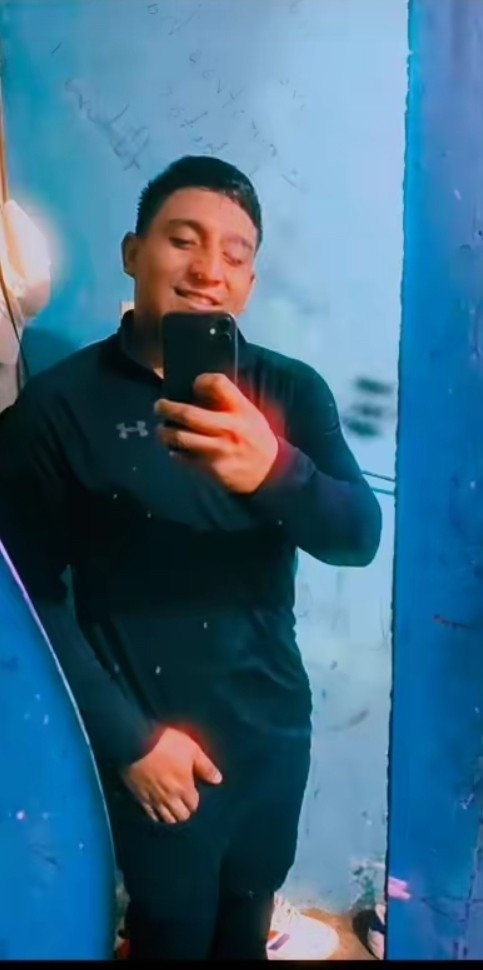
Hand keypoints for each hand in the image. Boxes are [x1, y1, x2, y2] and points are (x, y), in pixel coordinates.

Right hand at [121, 727, 221, 823]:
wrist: (136, 743)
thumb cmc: (166, 743)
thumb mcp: (192, 749)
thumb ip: (205, 766)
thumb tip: (218, 780)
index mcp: (184, 787)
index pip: (194, 806)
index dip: (195, 802)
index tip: (195, 795)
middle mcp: (170, 798)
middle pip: (181, 816)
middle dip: (185, 813)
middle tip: (185, 805)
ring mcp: (154, 799)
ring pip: (166, 819)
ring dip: (172, 817)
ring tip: (174, 811)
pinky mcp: (140, 797)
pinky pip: (150, 815)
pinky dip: (156, 817)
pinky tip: (158, 813)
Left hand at [154, 373, 278, 493]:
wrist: (269, 472)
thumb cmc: (255, 438)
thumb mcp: (250, 414)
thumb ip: (228, 402)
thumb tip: (197, 390)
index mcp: (240, 409)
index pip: (218, 383)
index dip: (202, 381)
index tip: (193, 385)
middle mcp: (228, 427)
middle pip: (188, 413)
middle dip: (167, 408)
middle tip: (159, 406)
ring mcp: (219, 449)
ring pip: (180, 437)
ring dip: (164, 433)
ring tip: (161, 430)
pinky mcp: (212, 468)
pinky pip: (184, 458)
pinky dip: (175, 453)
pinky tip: (174, 450)